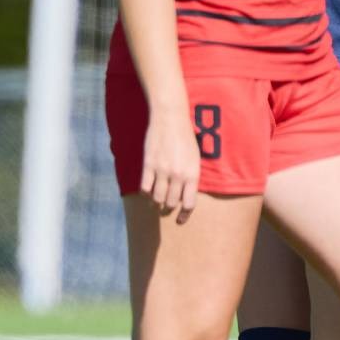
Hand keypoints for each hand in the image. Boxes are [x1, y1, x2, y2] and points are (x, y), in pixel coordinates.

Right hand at [140, 105, 200, 222]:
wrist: (171, 119)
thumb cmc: (186, 139)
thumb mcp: (195, 158)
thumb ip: (191, 177)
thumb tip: (185, 195)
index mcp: (193, 174)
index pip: (189, 203)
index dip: (184, 215)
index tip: (180, 221)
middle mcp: (178, 175)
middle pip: (171, 203)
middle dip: (169, 208)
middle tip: (166, 208)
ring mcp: (162, 170)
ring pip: (157, 198)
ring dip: (156, 202)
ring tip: (157, 200)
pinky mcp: (148, 165)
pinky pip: (144, 187)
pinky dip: (145, 192)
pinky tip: (147, 190)